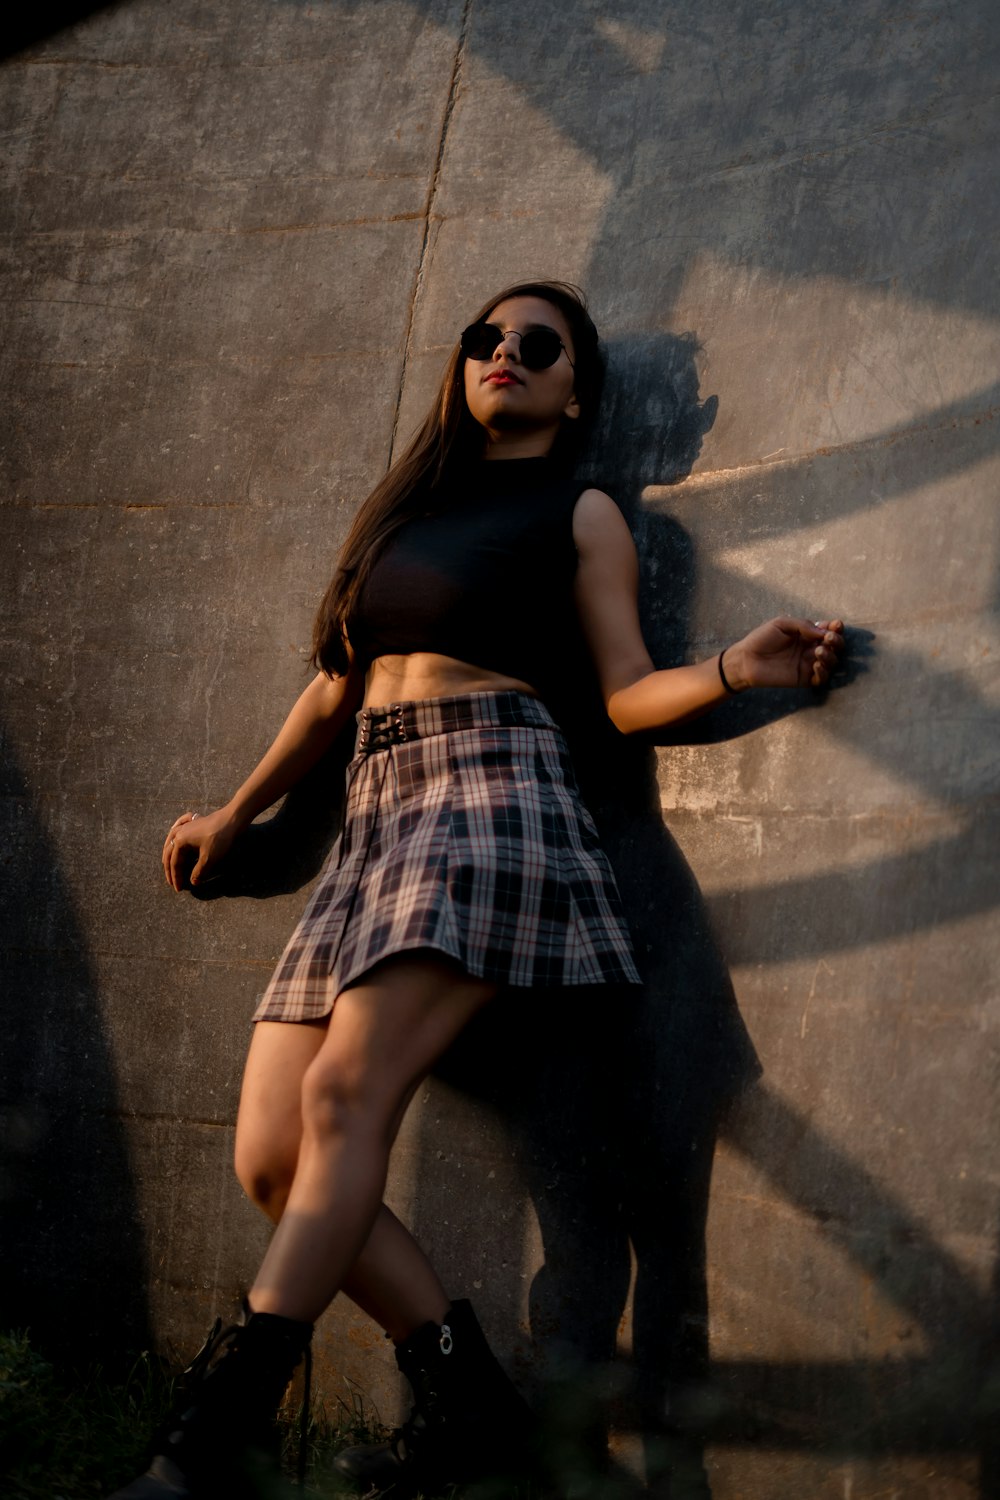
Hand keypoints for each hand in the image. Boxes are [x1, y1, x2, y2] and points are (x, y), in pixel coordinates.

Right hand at [162, 806, 238, 891]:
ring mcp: (187, 825)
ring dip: (169, 851)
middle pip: (170, 852)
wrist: (233, 819)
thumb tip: (193, 882)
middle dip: (169, 868)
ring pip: (172, 839)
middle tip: (171, 881)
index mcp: (180, 841)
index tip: (178, 889)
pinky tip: (175, 831)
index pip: (175, 863)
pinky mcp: (195, 821)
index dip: (176, 877)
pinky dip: (176, 830)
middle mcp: (180, 832)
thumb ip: (199, 871)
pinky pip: (180, 824)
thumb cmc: (220, 838)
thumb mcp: (209, 858)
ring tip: (167, 862)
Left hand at [724, 617, 845, 691]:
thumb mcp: (782, 624)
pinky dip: (823, 672)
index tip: (836, 625)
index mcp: (807, 634)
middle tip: (828, 639)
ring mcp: (808, 664)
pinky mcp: (804, 679)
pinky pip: (821, 678)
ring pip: (831, 662)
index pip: (828, 630)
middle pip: (835, 646)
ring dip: (830, 656)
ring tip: (819, 651)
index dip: (836, 627)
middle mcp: (811, 648)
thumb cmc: (762, 639)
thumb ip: (803, 625)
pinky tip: (816, 665)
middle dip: (836, 641)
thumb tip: (823, 632)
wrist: (746, 659)